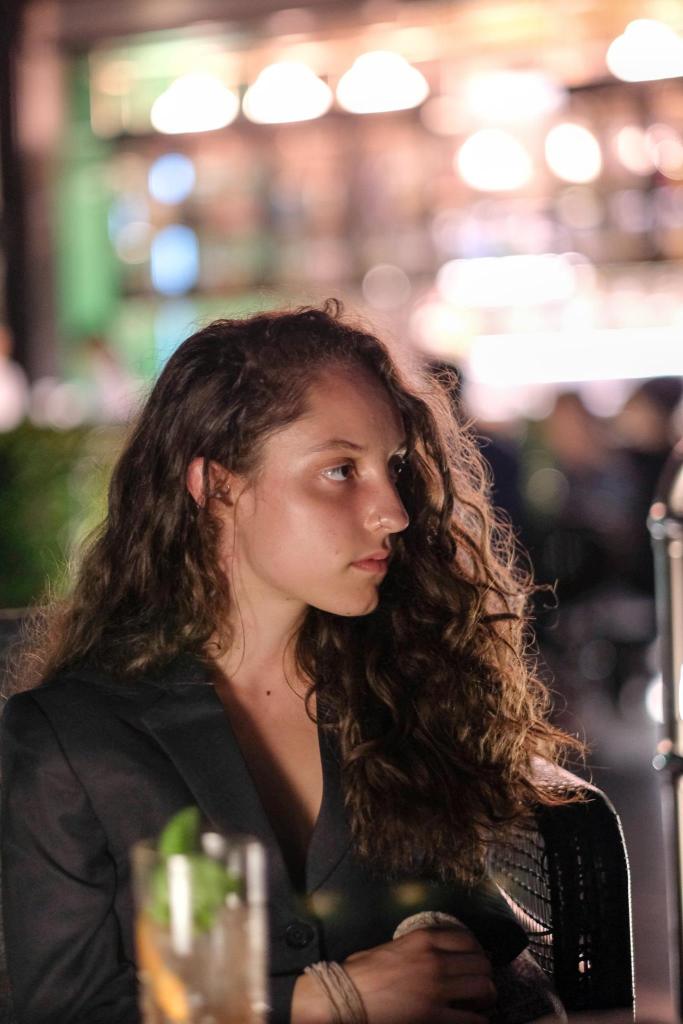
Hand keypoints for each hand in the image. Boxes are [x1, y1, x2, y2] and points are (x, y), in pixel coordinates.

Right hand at [291, 925, 494, 1023]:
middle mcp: (435, 960)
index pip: (467, 939)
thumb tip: (432, 954)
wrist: (346, 997)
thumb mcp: (391, 948)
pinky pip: (471, 1019)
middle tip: (480, 986)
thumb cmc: (361, 973)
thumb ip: (415, 948)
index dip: (476, 952)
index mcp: (423, 939)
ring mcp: (436, 988)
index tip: (475, 961)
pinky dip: (478, 1020)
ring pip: (482, 988)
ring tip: (479, 1004)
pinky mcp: (434, 1015)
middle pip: (480, 963)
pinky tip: (474, 1020)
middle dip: (484, 975)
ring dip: (485, 997)